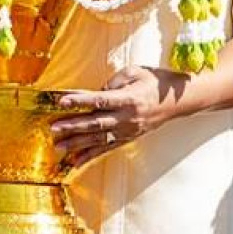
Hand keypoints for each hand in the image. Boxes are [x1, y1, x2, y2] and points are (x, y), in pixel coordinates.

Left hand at [53, 67, 186, 171]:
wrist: (178, 101)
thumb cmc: (156, 82)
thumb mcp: (135, 72)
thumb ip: (113, 82)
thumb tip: (94, 93)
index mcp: (128, 98)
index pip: (99, 100)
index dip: (80, 100)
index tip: (62, 101)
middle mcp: (127, 117)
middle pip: (96, 123)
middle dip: (73, 126)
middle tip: (54, 128)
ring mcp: (128, 130)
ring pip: (98, 139)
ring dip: (77, 144)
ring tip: (59, 147)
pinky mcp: (128, 138)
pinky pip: (107, 148)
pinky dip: (91, 156)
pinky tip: (76, 162)